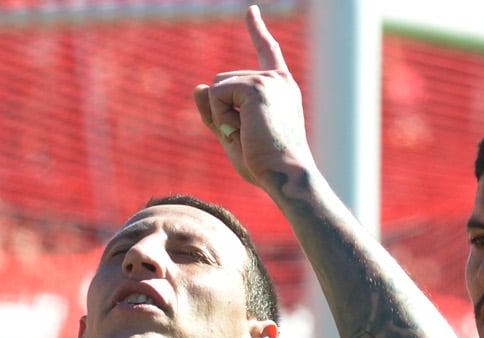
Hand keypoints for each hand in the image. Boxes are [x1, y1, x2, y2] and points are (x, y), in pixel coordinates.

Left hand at [194, 5, 315, 190]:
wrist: (285, 175)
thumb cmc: (265, 164)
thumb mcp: (234, 135)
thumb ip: (215, 112)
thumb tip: (198, 86)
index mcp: (281, 88)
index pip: (267, 51)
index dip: (256, 29)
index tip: (251, 11)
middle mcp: (277, 79)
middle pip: (222, 81)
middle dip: (221, 111)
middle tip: (246, 138)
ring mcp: (268, 80)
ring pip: (216, 87)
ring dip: (221, 115)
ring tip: (246, 136)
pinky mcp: (256, 86)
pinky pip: (216, 94)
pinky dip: (220, 116)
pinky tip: (241, 131)